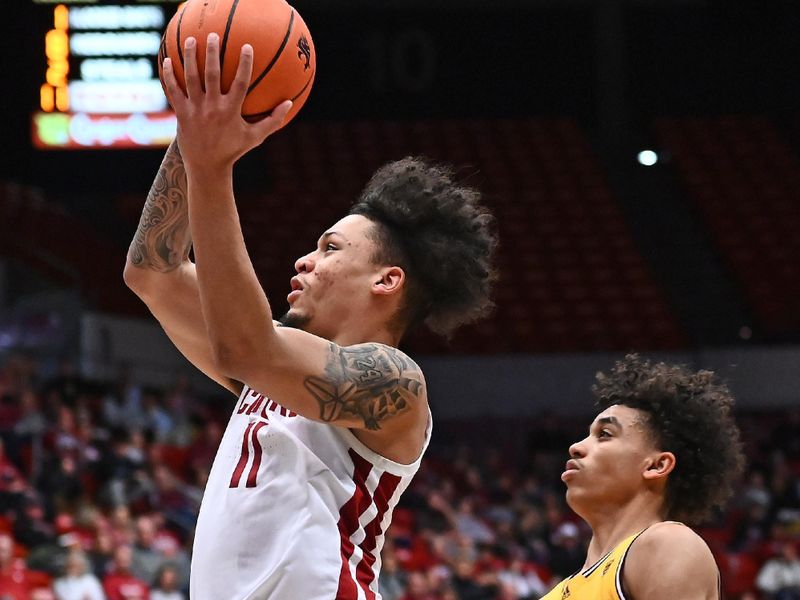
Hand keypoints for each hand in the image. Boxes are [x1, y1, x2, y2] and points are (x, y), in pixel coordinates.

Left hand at [162, 33, 292, 169]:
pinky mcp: (181, 113)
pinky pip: (174, 91)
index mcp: (231, 111)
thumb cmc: (233, 150)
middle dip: (212, 53)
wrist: (206, 166)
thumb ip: (272, 120)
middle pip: (211, 74)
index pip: (240, 83)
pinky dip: (169, 76)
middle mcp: (212, 108)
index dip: (243, 64)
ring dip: (189, 57)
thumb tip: (289, 104)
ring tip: (190, 40)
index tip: (246, 46)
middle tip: (213, 36)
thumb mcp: (255, 137)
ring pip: (191, 78)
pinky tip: (167, 60)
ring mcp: (195, 109)